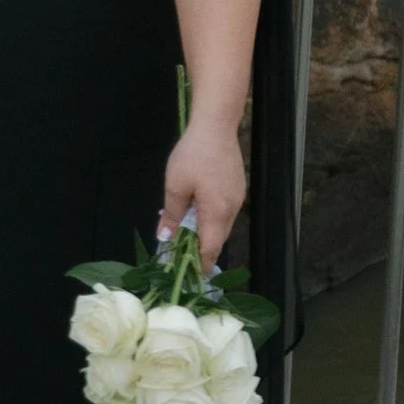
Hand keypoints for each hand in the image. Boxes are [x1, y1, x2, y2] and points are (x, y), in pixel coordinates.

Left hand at [159, 118, 245, 262]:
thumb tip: (165, 237)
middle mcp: (232, 209)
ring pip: (221, 225)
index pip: (210, 248)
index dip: (202, 264)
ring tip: (184, 232)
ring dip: (205, 231)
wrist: (215, 127)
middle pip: (217, 238)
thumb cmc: (193, 156)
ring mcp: (237, 198)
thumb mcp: (174, 186)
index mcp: (217, 213)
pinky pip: (224, 211)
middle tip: (182, 254)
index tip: (193, 277)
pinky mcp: (237, 188)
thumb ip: (172, 215)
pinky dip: (211, 217)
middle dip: (201, 248)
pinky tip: (196, 209)